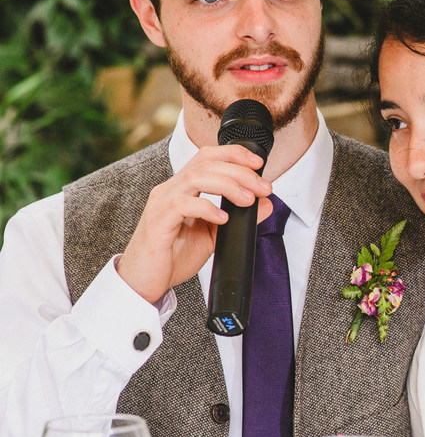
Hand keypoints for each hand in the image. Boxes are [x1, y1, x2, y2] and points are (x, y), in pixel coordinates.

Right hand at [116, 145, 272, 303]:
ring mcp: (162, 204)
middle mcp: (170, 190)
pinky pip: (181, 204)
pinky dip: (207, 208)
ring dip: (228, 184)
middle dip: (240, 171)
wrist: (146, 282)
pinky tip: (222, 218)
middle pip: (205, 163)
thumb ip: (238, 217)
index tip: (259, 164)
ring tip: (247, 200)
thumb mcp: (214, 234)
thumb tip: (266, 204)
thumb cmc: (174, 256)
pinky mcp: (157, 222)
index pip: (207, 157)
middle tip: (262, 187)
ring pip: (195, 177)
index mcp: (183, 188)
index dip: (233, 154)